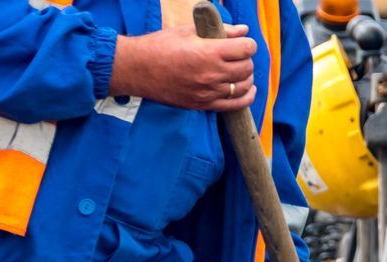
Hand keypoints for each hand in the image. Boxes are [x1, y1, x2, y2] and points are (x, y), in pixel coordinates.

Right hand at [109, 25, 257, 112]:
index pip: (246, 48)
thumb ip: (220, 31)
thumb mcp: (190, 31)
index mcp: (209, 52)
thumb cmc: (161, 46)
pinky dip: (245, 98)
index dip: (248, 43)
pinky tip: (248, 90)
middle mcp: (211, 75)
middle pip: (246, 68)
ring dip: (246, 77)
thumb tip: (243, 30)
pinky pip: (233, 105)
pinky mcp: (202, 105)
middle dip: (246, 59)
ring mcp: (208, 93)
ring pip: (242, 87)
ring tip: (241, 71)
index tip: (243, 42)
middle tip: (239, 55)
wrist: (138, 69)